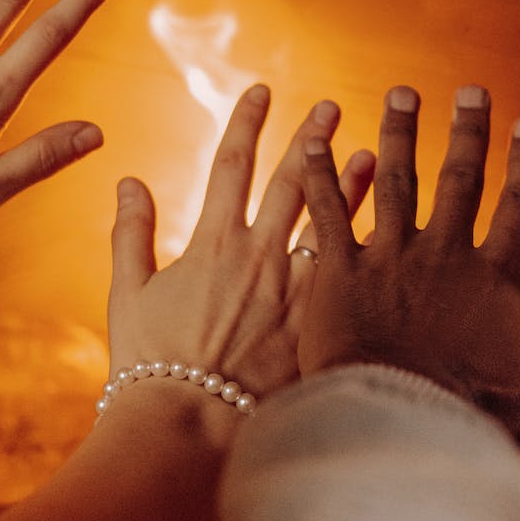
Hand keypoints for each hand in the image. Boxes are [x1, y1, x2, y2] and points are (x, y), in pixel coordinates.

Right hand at [108, 85, 373, 415]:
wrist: (187, 430)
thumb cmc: (150, 370)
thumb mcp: (129, 295)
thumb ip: (131, 233)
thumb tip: (128, 181)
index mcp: (212, 242)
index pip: (231, 162)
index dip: (248, 121)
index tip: (263, 90)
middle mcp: (260, 255)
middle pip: (292, 181)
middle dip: (311, 138)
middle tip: (332, 107)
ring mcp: (295, 290)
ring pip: (334, 223)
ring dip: (353, 185)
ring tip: (373, 153)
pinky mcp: (320, 325)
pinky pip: (351, 277)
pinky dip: (368, 248)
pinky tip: (392, 234)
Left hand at [299, 85, 519, 448]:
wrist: (398, 431)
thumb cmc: (480, 421)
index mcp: (499, 278)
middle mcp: (445, 254)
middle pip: (459, 179)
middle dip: (467, 132)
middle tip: (469, 91)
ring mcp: (389, 259)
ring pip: (395, 179)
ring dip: (400, 134)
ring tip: (401, 95)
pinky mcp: (336, 273)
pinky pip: (328, 210)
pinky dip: (320, 173)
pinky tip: (312, 138)